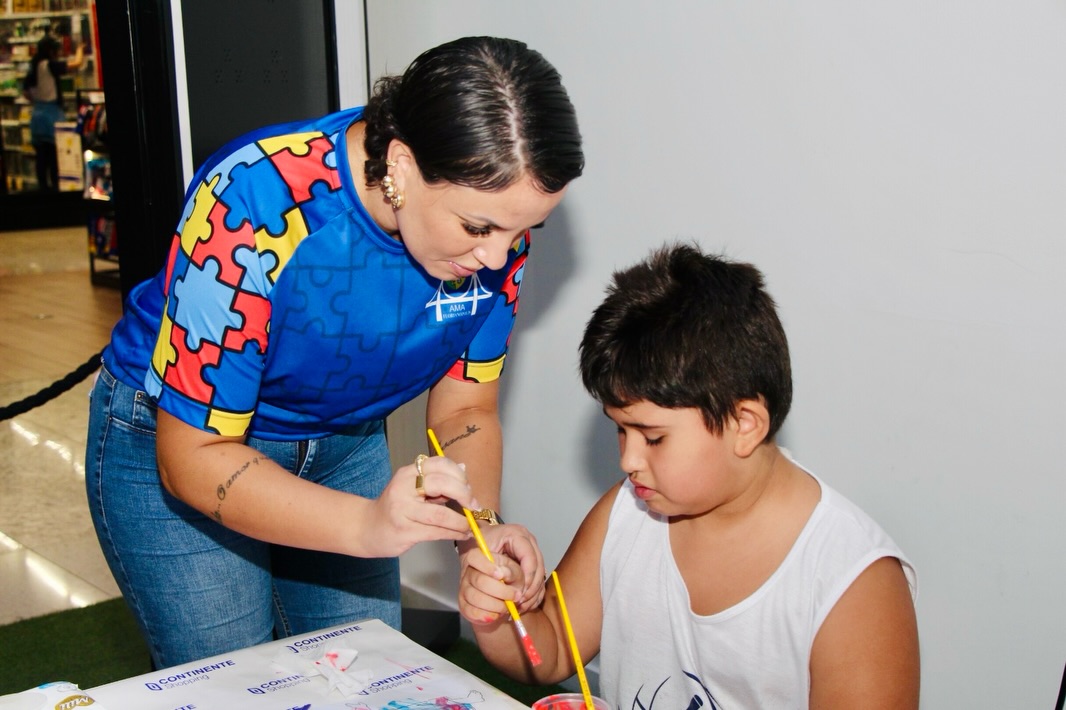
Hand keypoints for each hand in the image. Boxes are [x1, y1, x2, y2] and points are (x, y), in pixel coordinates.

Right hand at [361, 455, 478, 556]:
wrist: (367, 529)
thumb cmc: (396, 508)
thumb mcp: (413, 488)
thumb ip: (438, 481)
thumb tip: (463, 468)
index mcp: (408, 473)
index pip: (438, 464)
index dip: (458, 474)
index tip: (469, 487)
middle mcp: (403, 488)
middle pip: (441, 484)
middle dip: (464, 494)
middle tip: (474, 505)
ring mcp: (402, 510)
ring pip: (440, 514)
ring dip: (461, 521)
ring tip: (471, 525)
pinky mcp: (404, 531)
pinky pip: (436, 532)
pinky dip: (453, 533)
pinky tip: (461, 534)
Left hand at [458, 523, 545, 611]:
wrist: (479, 540)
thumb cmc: (478, 545)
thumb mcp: (479, 552)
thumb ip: (490, 564)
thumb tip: (500, 578)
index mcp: (518, 535)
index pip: (530, 558)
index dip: (527, 577)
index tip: (519, 592)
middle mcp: (529, 542)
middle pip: (538, 567)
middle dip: (531, 588)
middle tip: (520, 601)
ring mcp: (534, 552)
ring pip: (541, 575)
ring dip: (533, 593)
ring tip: (521, 606)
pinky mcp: (534, 563)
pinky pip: (539, 580)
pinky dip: (534, 594)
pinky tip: (524, 605)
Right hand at [458, 548, 523, 625]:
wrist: (503, 601)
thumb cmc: (510, 582)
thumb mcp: (516, 573)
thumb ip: (511, 571)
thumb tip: (503, 573)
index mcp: (481, 559)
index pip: (474, 557)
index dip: (486, 566)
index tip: (501, 576)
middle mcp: (469, 573)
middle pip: (479, 581)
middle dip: (501, 591)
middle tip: (515, 596)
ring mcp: (464, 590)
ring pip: (476, 598)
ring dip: (496, 605)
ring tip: (508, 607)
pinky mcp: (464, 606)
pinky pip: (471, 612)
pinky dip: (486, 615)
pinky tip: (497, 614)